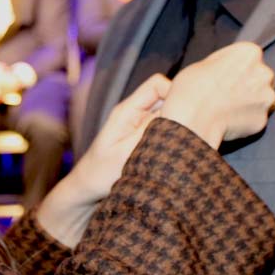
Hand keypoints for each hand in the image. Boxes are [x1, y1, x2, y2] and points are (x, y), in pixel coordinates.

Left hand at [37, 73, 169, 246]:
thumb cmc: (101, 173)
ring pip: (167, 115)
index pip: (157, 84)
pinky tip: (176, 153)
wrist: (86, 190)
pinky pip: (163, 130)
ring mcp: (139, 126)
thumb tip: (175, 113)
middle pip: (165, 97)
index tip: (186, 114)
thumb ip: (150, 132)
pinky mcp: (142, 139)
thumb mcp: (127, 153)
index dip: (175, 92)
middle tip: (189, 132)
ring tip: (182, 145)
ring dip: (176, 127)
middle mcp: (134, 113)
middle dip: (179, 111)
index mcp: (127, 111)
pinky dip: (172, 138)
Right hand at [160, 42, 274, 148]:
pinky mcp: (263, 120)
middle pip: (260, 78)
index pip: (249, 59)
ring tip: (228, 109)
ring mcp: (266, 98)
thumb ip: (225, 64)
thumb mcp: (205, 63)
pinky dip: (247, 120)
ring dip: (251, 103)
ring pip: (262, 99)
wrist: (193, 118)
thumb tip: (229, 71)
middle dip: (249, 86)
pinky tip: (230, 120)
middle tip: (228, 94)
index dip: (236, 69)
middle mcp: (264, 73)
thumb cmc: (193, 88)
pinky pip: (257, 118)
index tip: (225, 77)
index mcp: (250, 53)